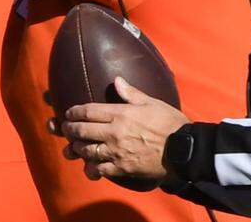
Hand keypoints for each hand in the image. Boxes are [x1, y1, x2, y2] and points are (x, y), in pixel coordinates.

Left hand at [60, 77, 189, 181]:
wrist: (185, 150)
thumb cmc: (170, 123)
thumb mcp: (152, 103)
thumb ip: (131, 93)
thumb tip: (117, 80)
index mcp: (120, 114)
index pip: (88, 111)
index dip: (74, 112)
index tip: (68, 113)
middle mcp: (114, 133)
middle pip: (82, 131)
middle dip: (70, 130)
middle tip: (65, 129)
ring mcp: (117, 152)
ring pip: (87, 151)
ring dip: (77, 149)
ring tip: (73, 148)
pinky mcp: (123, 168)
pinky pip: (101, 169)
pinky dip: (92, 169)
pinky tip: (89, 168)